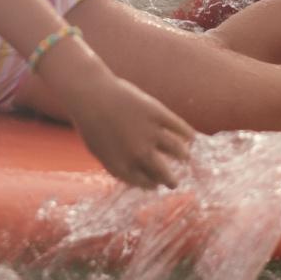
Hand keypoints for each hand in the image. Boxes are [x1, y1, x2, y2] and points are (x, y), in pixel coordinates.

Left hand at [68, 76, 194, 189]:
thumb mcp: (98, 149)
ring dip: (183, 156)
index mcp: (121, 166)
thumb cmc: (90, 122)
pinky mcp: (156, 113)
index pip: (144, 182)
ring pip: (177, 150)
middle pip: (163, 173)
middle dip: (170, 180)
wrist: (90, 95)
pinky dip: (187, 133)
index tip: (156, 184)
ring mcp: (149, 133)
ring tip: (185, 156)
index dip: (152, 184)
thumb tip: (134, 175)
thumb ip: (116, 164)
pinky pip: (179, 127)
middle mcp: (138, 153)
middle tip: (174, 183)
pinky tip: (190, 136)